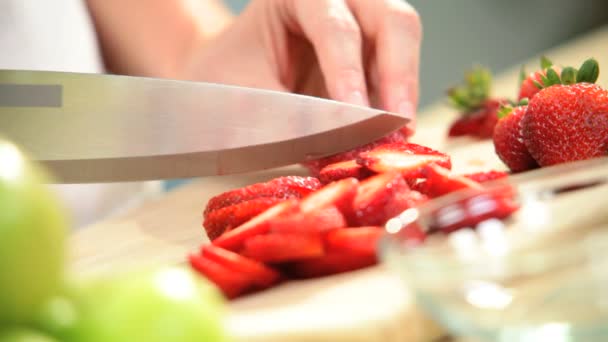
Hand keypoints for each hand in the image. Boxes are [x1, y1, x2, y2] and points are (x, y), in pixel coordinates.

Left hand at [180, 0, 421, 129]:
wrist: (223, 78)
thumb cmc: (224, 78)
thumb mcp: (241, 96)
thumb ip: (285, 119)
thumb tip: (334, 150)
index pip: (334, 25)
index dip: (347, 71)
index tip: (356, 114)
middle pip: (392, 20)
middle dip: (399, 74)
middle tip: (399, 125)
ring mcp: (359, 23)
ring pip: (404, 45)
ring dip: (403, 91)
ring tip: (397, 136)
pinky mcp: (370, 54)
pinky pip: (396, 73)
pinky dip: (395, 103)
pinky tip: (389, 133)